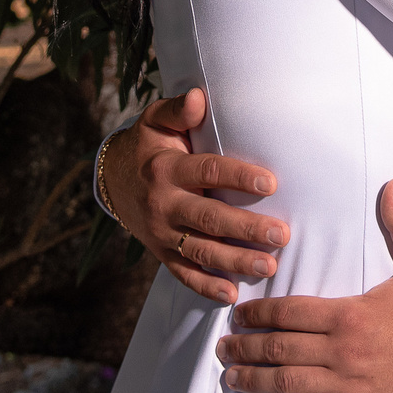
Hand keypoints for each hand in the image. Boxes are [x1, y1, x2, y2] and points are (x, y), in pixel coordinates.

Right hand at [100, 89, 288, 304]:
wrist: (112, 180)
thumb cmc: (148, 145)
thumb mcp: (156, 121)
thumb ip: (178, 110)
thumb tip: (199, 97)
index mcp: (166, 168)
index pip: (208, 172)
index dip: (238, 178)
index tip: (270, 184)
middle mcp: (164, 203)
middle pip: (208, 219)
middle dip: (246, 229)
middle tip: (280, 235)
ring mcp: (161, 233)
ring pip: (200, 251)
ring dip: (234, 262)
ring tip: (268, 267)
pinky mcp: (161, 253)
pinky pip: (184, 274)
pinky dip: (206, 287)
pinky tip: (232, 295)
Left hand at [215, 178, 392, 392]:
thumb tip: (392, 185)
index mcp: (349, 314)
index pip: (289, 312)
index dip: (257, 313)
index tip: (238, 314)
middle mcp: (341, 350)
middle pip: (278, 349)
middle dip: (244, 349)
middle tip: (222, 348)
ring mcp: (347, 383)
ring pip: (287, 382)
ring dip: (254, 380)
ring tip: (231, 377)